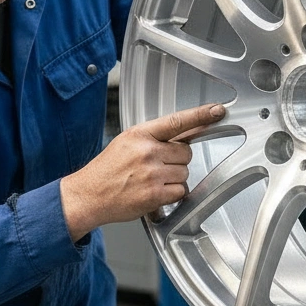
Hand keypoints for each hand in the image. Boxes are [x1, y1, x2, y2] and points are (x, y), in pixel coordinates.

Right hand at [59, 103, 226, 239]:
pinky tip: (154, 193)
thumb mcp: (127, 143)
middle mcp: (147, 151)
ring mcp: (151, 173)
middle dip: (176, 160)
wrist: (88, 195)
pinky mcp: (154, 195)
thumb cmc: (107, 170)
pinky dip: (171, 195)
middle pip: (186, 153)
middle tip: (156, 167)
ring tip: (151, 181)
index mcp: (139, 134)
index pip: (177, 121)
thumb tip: (185, 134)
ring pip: (185, 173)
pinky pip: (180, 191)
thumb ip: (154, 137)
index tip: (217, 111)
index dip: (200, 115)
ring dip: (173, 179)